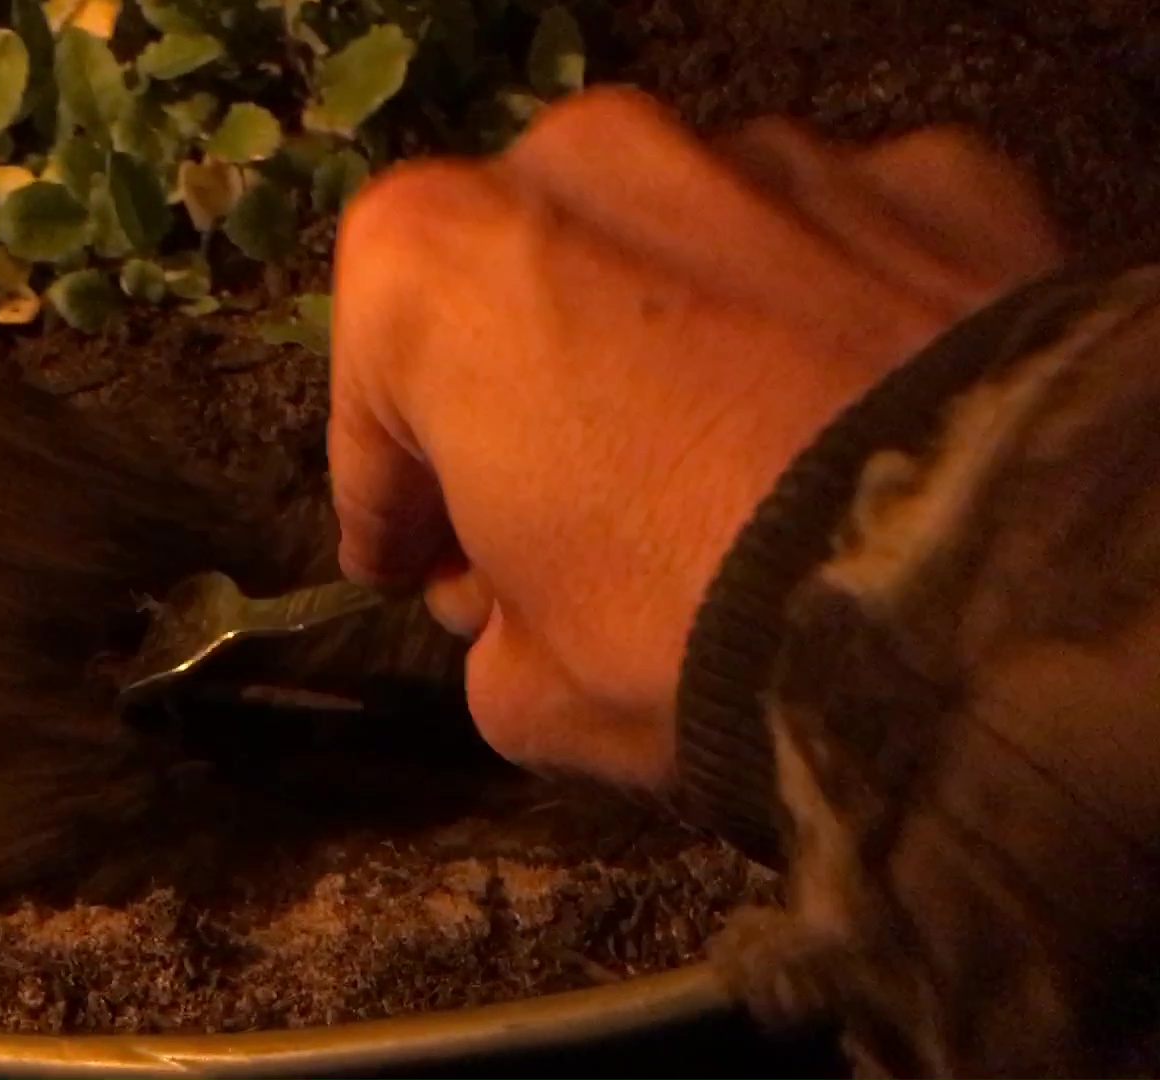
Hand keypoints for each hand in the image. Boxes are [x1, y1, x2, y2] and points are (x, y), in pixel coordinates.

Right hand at [327, 86, 1062, 789]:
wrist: (978, 596)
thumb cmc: (691, 631)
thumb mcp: (530, 693)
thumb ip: (491, 631)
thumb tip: (521, 606)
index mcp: (444, 267)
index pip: (374, 396)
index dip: (390, 500)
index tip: (415, 564)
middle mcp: (589, 167)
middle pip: (522, 297)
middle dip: (525, 401)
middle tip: (560, 522)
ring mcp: (767, 159)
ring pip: (678, 260)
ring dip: (670, 346)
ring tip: (722, 473)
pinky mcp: (929, 183)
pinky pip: (835, 255)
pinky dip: (821, 325)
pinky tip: (843, 428)